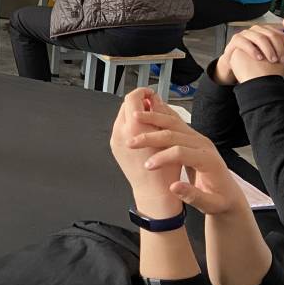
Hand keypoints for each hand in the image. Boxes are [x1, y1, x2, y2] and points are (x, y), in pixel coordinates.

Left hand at [110, 89, 182, 217]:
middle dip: (139, 103)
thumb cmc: (167, 168)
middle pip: (126, 105)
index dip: (143, 92)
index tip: (152, 95)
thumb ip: (159, 114)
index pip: (133, 97)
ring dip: (134, 114)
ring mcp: (115, 139)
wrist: (154, 192)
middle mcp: (121, 131)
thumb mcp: (169, 136)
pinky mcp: (114, 147)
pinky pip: (120, 128)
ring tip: (150, 121)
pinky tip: (144, 132)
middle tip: (152, 106)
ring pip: (122, 116)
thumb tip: (154, 99)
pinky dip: (130, 125)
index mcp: (135, 126)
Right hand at [125, 95, 248, 216]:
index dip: (163, 158)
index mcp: (208, 160)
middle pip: (175, 134)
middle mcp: (203, 144)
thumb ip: (193, 196)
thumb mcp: (210, 204)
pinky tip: (147, 111)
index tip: (147, 166)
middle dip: (152, 137)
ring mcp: (198, 138)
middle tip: (132, 142)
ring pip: (174, 123)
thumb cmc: (219, 200)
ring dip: (153, 119)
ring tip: (135, 116)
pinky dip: (159, 116)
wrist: (228, 192)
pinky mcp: (191, 136)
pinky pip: (174, 122)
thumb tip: (174, 186)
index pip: (182, 152)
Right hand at [228, 25, 283, 82]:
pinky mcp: (236, 41)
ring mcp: (245, 34)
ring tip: (271, 60)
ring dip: (267, 49)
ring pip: (259, 37)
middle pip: (271, 34)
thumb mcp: (281, 65)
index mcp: (269, 33)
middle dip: (278, 48)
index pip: (280, 33)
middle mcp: (257, 31)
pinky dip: (253, 50)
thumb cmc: (261, 66)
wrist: (242, 70)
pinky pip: (245, 42)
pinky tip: (259, 58)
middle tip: (281, 60)